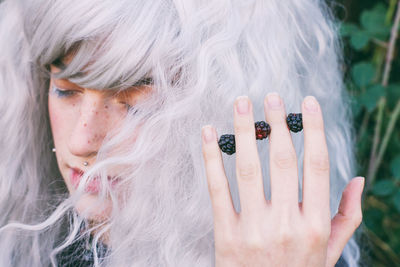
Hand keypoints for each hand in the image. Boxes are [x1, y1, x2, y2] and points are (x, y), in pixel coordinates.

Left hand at [201, 93, 363, 266]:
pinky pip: (217, 189)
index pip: (317, 165)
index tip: (307, 103)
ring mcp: (254, 229)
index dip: (313, 130)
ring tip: (241, 103)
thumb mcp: (329, 252)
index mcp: (316, 224)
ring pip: (248, 169)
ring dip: (244, 131)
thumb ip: (347, 217)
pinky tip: (208, 134)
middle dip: (277, 124)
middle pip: (283, 161)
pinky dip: (211, 158)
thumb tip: (357, 180)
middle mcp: (287, 223)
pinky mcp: (226, 235)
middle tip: (271, 96)